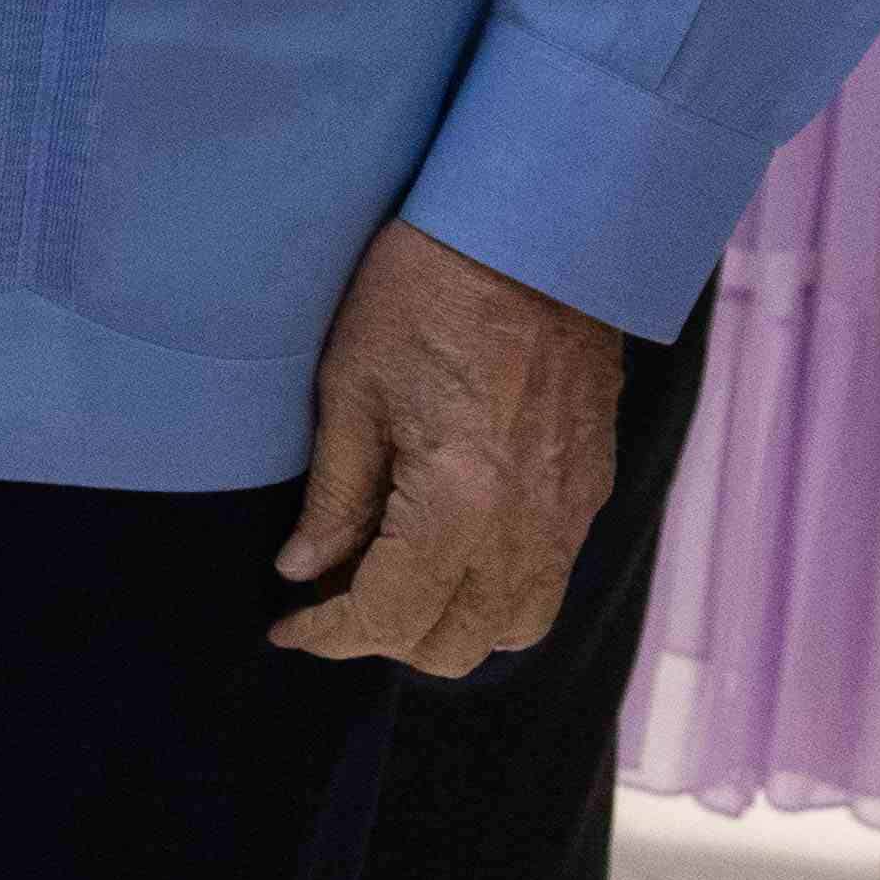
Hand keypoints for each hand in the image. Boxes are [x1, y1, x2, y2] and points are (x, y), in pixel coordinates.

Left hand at [269, 220, 616, 674]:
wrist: (534, 234)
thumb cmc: (426, 292)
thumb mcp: (351, 386)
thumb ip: (335, 495)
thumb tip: (302, 570)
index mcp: (462, 504)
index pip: (391, 616)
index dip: (329, 634)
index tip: (286, 627)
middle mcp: (530, 527)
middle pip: (458, 645)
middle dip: (386, 638)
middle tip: (330, 597)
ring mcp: (571, 513)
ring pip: (514, 626)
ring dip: (448, 625)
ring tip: (388, 579)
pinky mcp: (592, 489)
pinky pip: (548, 578)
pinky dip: (493, 591)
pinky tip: (446, 547)